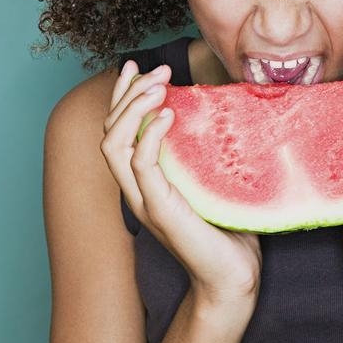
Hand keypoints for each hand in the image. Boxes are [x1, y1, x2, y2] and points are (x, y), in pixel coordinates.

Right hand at [100, 59, 261, 305]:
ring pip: (114, 145)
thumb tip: (217, 108)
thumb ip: (202, 150)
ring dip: (133, 108)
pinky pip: (142, 167)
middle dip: (128, 94)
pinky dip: (150, 136)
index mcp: (144, 181)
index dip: (121, 96)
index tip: (135, 66)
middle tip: (157, 70)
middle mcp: (136, 189)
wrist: (234, 276)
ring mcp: (144, 201)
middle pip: (109, 132)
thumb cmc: (228, 227)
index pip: (116, 130)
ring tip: (158, 85)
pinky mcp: (161, 211)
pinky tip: (167, 114)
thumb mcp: (211, 177)